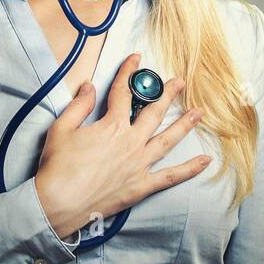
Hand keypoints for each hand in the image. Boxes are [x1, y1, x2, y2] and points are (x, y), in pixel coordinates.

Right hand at [34, 52, 209, 240]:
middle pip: (153, 113)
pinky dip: (189, 169)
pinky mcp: (141, 186)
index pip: (122, 92)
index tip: (136, 60)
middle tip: (178, 82)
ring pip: (167, 140)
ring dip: (184, 125)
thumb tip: (88, 87)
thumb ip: (79, 106)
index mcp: (112, 126)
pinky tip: (205, 161)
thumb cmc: (58, 167)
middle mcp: (130, 142)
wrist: (59, 203)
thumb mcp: (61, 129)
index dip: (128, 73)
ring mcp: (139, 165)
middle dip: (167, 94)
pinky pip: (170, 176)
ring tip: (198, 112)